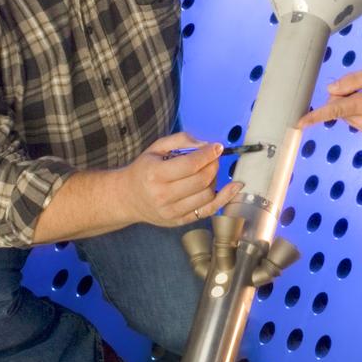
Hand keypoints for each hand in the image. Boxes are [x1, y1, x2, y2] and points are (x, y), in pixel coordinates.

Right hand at [120, 132, 240, 226]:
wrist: (127, 197)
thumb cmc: (144, 170)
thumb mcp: (156, 148)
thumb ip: (181, 140)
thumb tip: (206, 144)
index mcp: (155, 174)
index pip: (190, 165)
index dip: (208, 154)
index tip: (217, 147)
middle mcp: (162, 195)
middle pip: (201, 180)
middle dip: (213, 165)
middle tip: (213, 158)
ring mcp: (171, 211)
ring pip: (207, 195)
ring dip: (215, 179)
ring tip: (208, 171)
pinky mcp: (179, 221)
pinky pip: (208, 211)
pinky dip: (224, 198)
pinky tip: (234, 187)